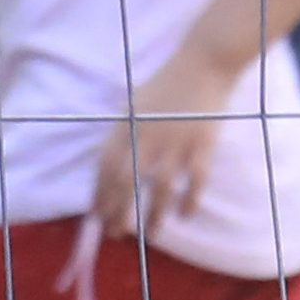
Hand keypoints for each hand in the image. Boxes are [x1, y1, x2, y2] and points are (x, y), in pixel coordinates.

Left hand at [87, 45, 239, 249]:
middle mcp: (147, 136)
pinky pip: (195, 180)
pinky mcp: (203, 143)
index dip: (99, 194)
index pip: (106, 167)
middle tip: (115, 234)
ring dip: (153, 214)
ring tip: (149, 235)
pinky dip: (189, 200)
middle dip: (118, 211)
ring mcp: (176, 141)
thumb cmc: (165, 86)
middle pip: (127, 182)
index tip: (96, 217)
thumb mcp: (133, 105)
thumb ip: (122, 134)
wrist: (202, 64)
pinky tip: (184, 215)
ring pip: (161, 187)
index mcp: (126, 125)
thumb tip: (110, 168)